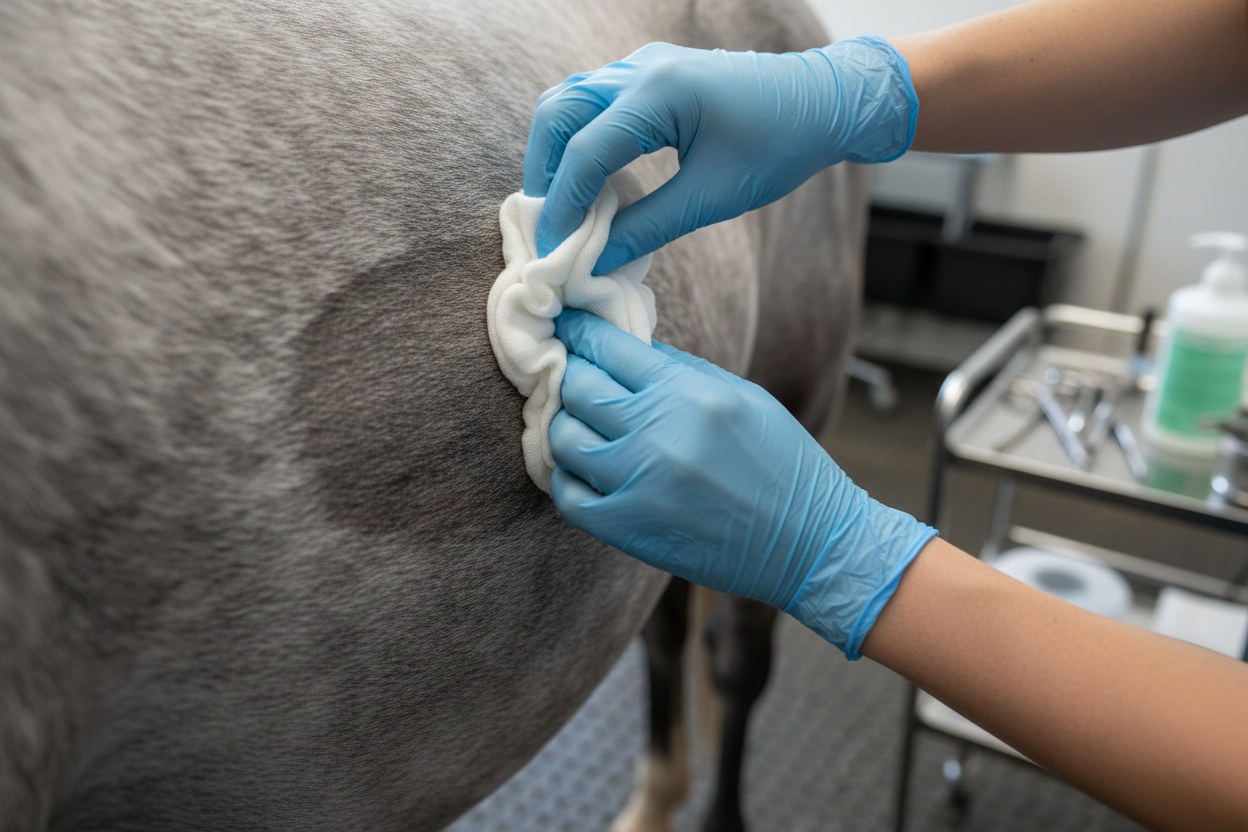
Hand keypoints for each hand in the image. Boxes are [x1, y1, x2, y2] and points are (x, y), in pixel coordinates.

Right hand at [523, 36, 916, 271]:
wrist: (823, 102)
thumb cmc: (779, 146)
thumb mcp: (713, 197)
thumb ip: (648, 228)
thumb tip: (597, 260)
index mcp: (659, 93)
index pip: (585, 151)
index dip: (562, 206)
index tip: (553, 251)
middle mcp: (641, 69)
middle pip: (558, 112)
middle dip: (544, 172)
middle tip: (546, 226)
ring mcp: (643, 65)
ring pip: (570, 102)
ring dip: (557, 153)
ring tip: (562, 207)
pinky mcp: (650, 73)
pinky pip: (594, 102)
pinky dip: (580, 140)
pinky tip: (592, 182)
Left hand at [548, 310, 934, 657]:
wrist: (811, 542)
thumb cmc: (783, 463)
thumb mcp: (742, 396)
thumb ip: (679, 370)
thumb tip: (627, 346)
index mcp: (690, 393)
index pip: (610, 348)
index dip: (580, 333)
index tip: (568, 328)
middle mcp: (659, 434)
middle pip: (578, 388)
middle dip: (567, 376)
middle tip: (567, 376)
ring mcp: (640, 485)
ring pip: (564, 440)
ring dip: (564, 427)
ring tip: (577, 425)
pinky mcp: (630, 530)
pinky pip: (569, 497)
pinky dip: (567, 479)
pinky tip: (584, 471)